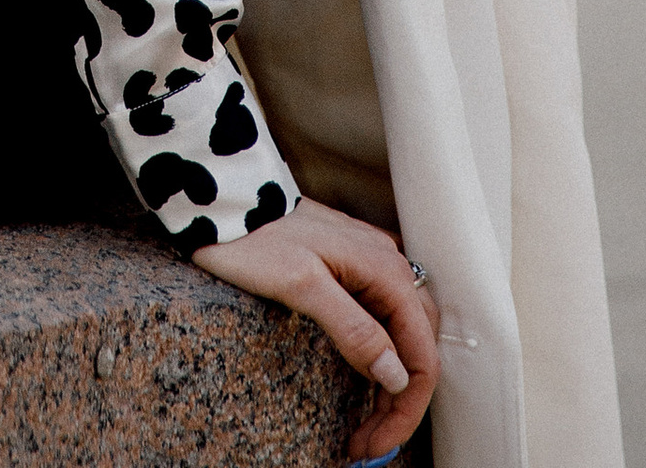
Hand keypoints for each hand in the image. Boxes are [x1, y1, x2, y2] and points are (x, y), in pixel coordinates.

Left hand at [193, 198, 438, 460]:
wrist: (225, 201)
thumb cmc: (254, 238)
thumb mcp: (299, 286)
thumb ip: (352, 328)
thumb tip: (395, 374)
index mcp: (385, 270)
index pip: (420, 355)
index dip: (404, 408)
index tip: (377, 444)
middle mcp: (388, 265)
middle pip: (417, 349)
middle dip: (399, 404)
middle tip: (369, 443)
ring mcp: (371, 266)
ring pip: (403, 338)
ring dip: (390, 387)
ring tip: (366, 427)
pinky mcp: (352, 270)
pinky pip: (383, 321)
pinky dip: (379, 359)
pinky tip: (364, 383)